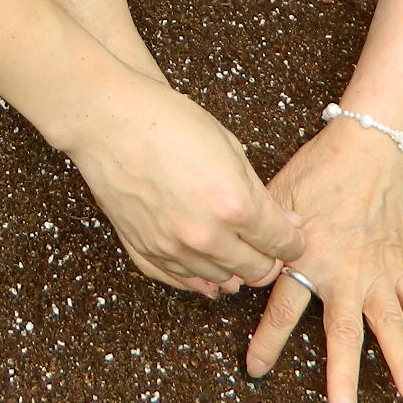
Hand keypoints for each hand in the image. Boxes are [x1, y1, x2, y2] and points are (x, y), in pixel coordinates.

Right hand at [66, 74, 302, 295]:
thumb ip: (260, 195)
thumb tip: (286, 226)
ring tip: (231, 245)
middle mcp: (205, 237)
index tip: (291, 235)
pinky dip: (198, 277)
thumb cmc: (167, 122)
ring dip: (232, 267)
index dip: (293, 241)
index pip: (282, 245)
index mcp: (234, 206)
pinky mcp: (144, 251)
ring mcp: (172, 248)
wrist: (108, 120)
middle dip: (267, 258)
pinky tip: (204, 263)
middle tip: (264, 241)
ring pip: (221, 281)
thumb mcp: (229, 148)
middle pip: (256, 271)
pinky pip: (182, 281)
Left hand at [243, 123, 402, 402]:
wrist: (365, 150)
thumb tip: (236, 264)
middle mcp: (343, 272)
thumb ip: (259, 238)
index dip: (266, 344)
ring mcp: (377, 272)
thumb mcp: (272, 199)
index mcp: (305, 257)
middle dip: (342, 376)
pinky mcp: (401, 265)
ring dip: (400, 363)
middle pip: (342, 333)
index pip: (280, 311)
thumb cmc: (314, 172)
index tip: (255, 371)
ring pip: (390, 326)